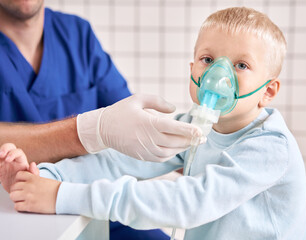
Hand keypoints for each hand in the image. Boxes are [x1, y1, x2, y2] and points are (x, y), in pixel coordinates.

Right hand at [0, 143, 35, 191]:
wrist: (18, 190)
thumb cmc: (25, 182)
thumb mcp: (30, 178)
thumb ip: (33, 172)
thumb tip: (33, 163)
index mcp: (21, 159)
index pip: (17, 151)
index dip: (12, 153)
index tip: (8, 159)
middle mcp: (12, 159)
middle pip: (7, 147)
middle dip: (3, 149)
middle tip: (0, 155)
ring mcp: (3, 162)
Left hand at [9, 170, 59, 213]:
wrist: (63, 197)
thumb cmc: (55, 189)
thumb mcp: (44, 178)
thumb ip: (35, 173)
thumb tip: (31, 164)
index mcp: (33, 178)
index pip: (18, 175)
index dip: (19, 180)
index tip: (23, 184)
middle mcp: (29, 186)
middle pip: (13, 187)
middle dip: (17, 191)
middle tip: (22, 194)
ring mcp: (28, 196)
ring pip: (12, 196)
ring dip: (17, 199)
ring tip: (23, 200)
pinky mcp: (29, 206)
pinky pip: (16, 206)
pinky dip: (20, 207)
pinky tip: (26, 206)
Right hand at [77, 94, 203, 161]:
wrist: (103, 129)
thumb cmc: (121, 111)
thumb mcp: (138, 99)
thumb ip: (158, 101)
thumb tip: (174, 109)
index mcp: (149, 123)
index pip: (174, 128)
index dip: (189, 130)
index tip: (201, 131)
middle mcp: (149, 138)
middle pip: (175, 142)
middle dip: (191, 140)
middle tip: (202, 138)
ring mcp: (145, 149)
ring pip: (170, 152)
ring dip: (182, 148)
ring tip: (192, 142)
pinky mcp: (142, 156)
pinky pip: (161, 158)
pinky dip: (171, 154)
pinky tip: (176, 148)